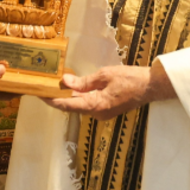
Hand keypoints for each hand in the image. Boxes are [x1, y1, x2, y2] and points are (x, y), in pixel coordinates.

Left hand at [45, 64, 174, 120]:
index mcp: (95, 106)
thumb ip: (84, 81)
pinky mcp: (106, 109)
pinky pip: (88, 103)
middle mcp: (97, 113)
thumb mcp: (104, 75)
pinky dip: (79, 96)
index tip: (38, 93)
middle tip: (44, 85)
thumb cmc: (130, 79)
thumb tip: (64, 81)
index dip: (51, 100)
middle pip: (71, 106)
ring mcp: (102, 113)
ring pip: (79, 104)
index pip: (67, 105)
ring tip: (55, 83)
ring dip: (68, 95)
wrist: (151, 87)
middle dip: (57, 96)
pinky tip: (73, 86)